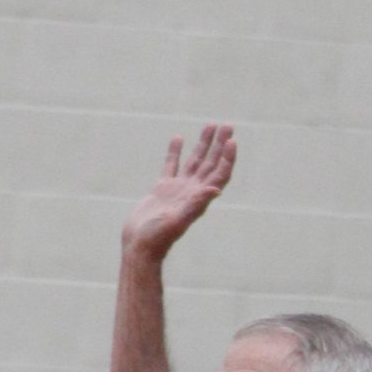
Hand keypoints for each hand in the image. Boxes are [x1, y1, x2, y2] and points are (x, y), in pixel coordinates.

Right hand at [122, 123, 236, 260]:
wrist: (140, 246)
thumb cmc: (158, 238)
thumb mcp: (178, 220)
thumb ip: (196, 204)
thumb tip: (216, 190)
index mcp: (199, 199)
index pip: (218, 175)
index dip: (227, 158)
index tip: (232, 140)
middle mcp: (192, 193)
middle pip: (210, 164)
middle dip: (219, 145)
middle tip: (227, 125)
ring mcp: (177, 190)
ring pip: (194, 162)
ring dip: (203, 144)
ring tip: (210, 125)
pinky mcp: (162, 189)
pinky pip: (171, 166)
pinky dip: (175, 152)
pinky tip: (178, 138)